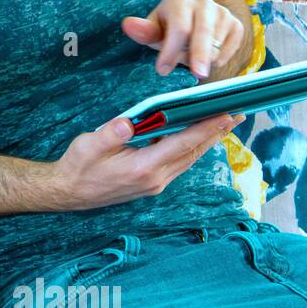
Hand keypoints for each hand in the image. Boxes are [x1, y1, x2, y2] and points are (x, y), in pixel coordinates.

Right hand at [54, 111, 244, 210]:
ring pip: (189, 159)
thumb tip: (128, 122)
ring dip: (208, 141)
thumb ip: (109, 133)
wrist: (68, 193)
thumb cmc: (77, 167)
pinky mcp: (151, 184)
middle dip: (216, 132)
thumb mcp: (88, 145)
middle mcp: (155, 179)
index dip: (205, 128)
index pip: (181, 144)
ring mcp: (155, 184)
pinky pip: (179, 164)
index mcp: (142, 168)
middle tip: (238, 114)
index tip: (225, 114)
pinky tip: (196, 137)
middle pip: (193, 152)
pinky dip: (192, 148)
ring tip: (225, 124)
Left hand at [122, 0, 244, 78]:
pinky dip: (217, 60)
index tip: (162, 70)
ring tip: (189, 55)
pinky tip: (206, 55)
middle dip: (199, 56)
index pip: (179, 29)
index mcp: (181, 2)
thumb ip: (143, 31)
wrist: (193, 15)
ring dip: (201, 60)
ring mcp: (224, 14)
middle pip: (204, 35)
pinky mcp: (237, 26)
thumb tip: (128, 24)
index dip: (171, 51)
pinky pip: (229, 51)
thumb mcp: (154, 28)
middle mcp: (205, 4)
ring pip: (216, 47)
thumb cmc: (168, 26)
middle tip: (197, 75)